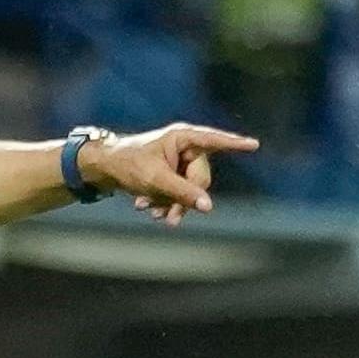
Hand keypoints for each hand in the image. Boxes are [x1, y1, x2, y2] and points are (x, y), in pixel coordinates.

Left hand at [82, 123, 260, 225]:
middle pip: (201, 180)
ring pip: (191, 191)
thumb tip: (207, 207)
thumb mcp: (155, 180)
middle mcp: (185, 147)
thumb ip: (182, 192)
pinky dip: (164, 202)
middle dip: (184, 200)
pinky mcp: (173, 174)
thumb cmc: (127, 164)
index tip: (254, 145)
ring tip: (148, 211)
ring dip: (171, 204)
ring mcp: (179, 161)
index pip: (214, 141)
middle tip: (167, 220)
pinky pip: (180, 193)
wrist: (104, 169)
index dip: (235, 144)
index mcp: (183, 138)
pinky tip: (145, 206)